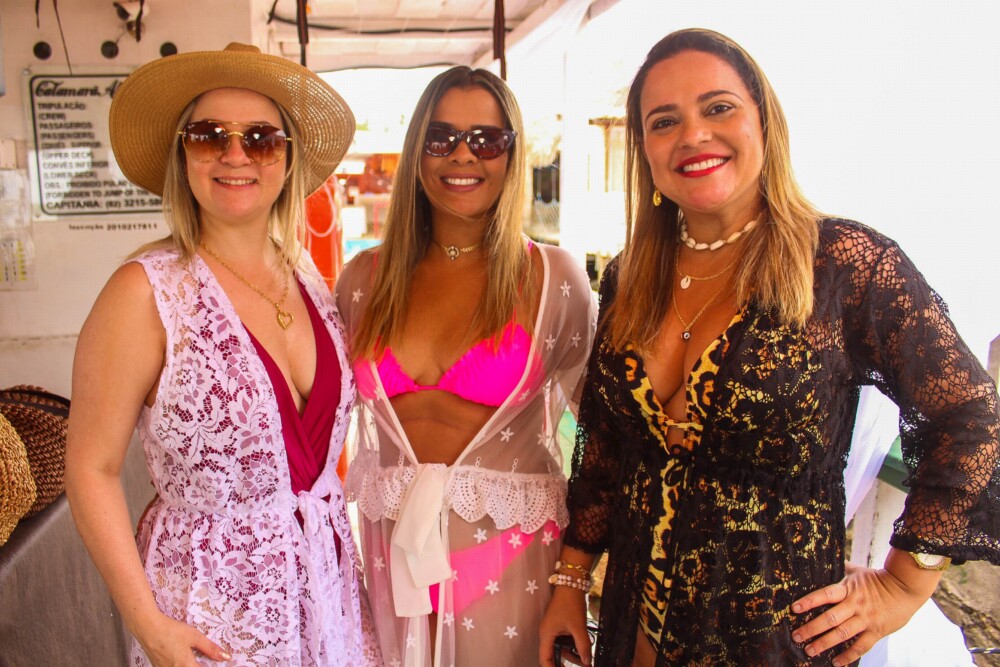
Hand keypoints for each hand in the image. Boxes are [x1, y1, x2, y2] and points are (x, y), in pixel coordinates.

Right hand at [135, 613, 231, 666]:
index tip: (214, 662)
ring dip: (190, 665)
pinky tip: (181, 657)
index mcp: (186, 666)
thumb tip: (227, 657)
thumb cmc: (171, 631)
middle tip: (203, 659)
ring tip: (192, 657)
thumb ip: (211, 649)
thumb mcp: (195, 637)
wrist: (148, 628)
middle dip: (200, 665)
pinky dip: (181, 665)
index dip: (211, 666)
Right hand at [539, 587, 591, 666]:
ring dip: (571, 654)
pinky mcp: (559, 624)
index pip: (545, 658)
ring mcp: (552, 628)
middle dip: (565, 662)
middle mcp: (546, 633)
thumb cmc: (571, 604)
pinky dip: (572, 646)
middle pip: (553, 654)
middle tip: (579, 666)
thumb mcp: (578, 626)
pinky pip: (563, 640)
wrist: (571, 582)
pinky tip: (583, 650)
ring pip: (560, 647)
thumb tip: (588, 663)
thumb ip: (583, 646)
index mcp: (546, 634)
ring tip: (585, 661)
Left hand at [790, 557, 938, 665]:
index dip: (810, 601)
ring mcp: (866, 619)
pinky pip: (861, 646)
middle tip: (796, 636)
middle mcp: (855, 605)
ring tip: (810, 650)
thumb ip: (840, 569)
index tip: (794, 608)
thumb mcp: (857, 571)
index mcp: (848, 589)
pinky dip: (848, 656)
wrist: (905, 588)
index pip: (825, 595)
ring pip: (842, 634)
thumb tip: (824, 558)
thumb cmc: (878, 578)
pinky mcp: (876, 631)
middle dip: (811, 628)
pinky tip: (836, 663)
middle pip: (830, 618)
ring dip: (824, 643)